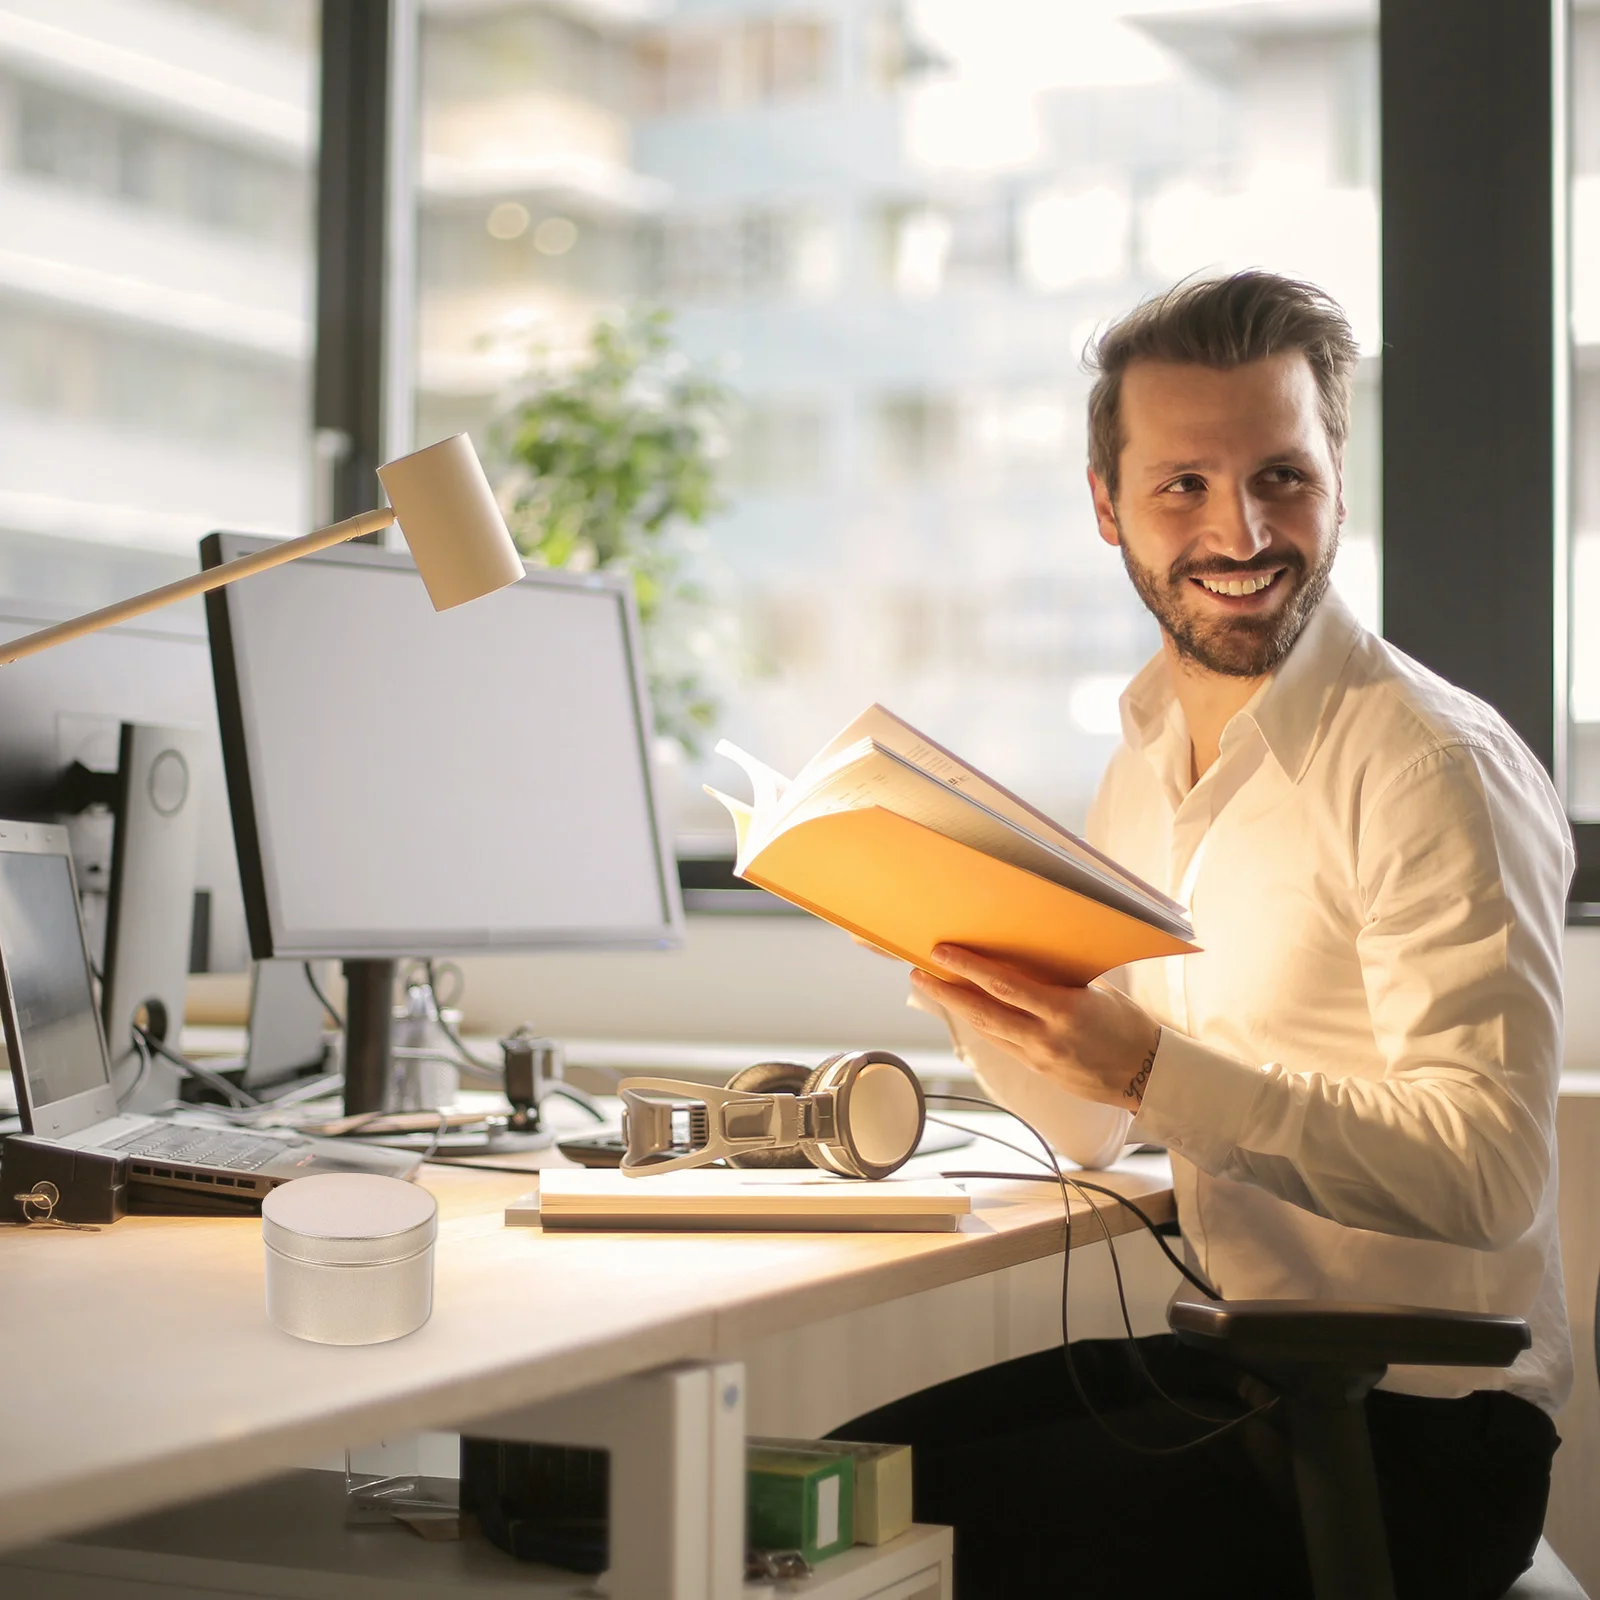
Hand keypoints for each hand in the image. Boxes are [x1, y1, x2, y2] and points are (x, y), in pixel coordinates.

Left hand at [910, 944, 1161, 1108]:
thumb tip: (1028, 953)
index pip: (1005, 985)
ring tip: (933, 986)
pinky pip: (1001, 1042)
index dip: (969, 968)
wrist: (1147, 1076)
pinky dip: (981, 1023)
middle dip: (946, 992)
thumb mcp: (1098, 991)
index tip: (943, 952)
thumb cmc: (1128, 1025)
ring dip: (956, 1008)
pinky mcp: (1037, 1070)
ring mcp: (1039, 1058)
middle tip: (918, 973)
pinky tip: (966, 1008)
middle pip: (982, 1012)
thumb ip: (1060, 976)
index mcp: (1065, 1010)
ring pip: (986, 1030)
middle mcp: (1046, 1037)